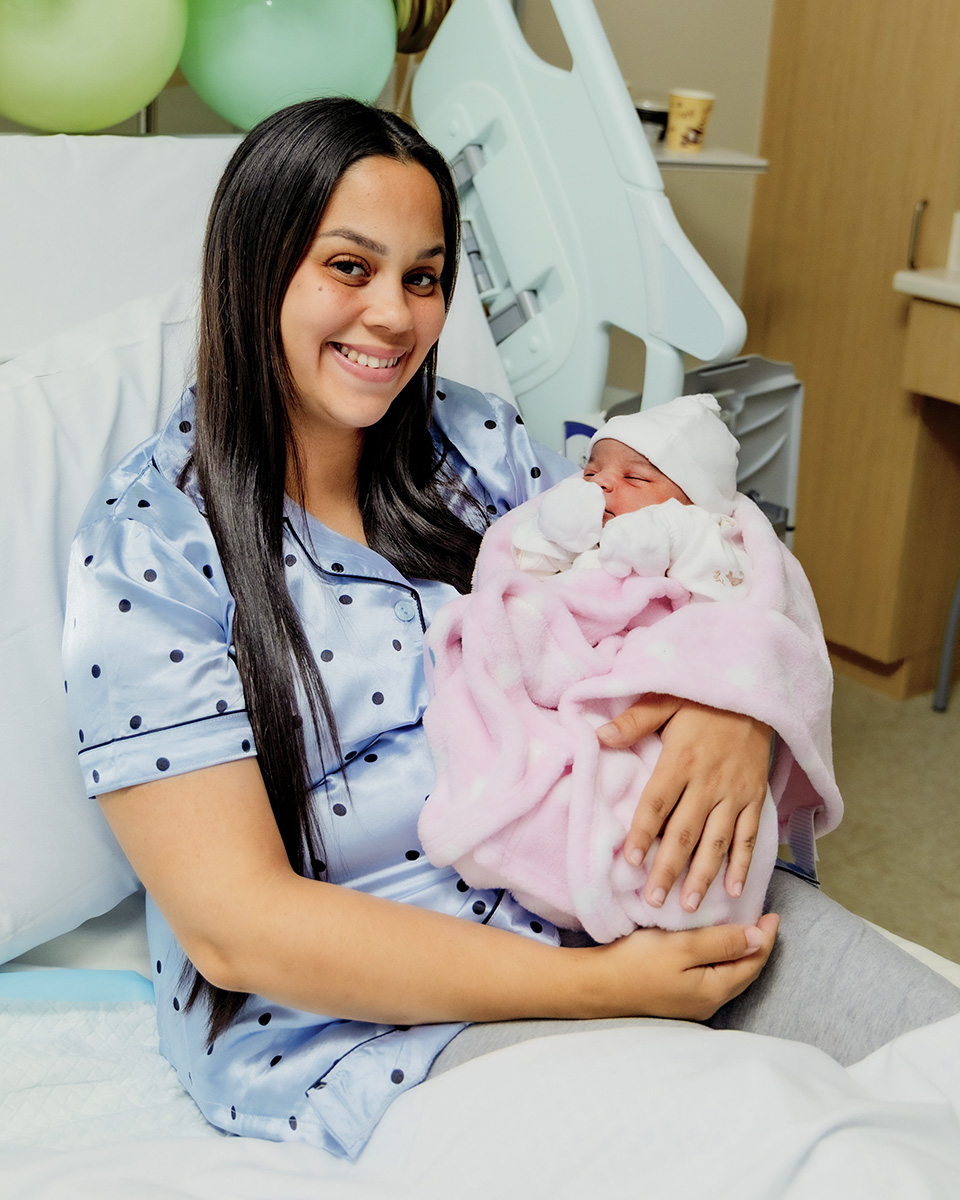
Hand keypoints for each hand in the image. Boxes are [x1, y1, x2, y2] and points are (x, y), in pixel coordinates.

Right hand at [592, 913, 779, 1020]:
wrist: (599, 985)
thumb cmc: (638, 962)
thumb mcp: (682, 947)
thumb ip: (721, 943)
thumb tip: (758, 938)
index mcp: (714, 989)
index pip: (752, 962)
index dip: (765, 937)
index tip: (773, 914)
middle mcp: (708, 1002)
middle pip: (744, 972)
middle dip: (757, 946)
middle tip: (764, 920)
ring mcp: (692, 1003)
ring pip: (729, 975)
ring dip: (740, 953)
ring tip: (745, 930)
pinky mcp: (677, 997)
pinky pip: (712, 976)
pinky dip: (722, 959)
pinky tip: (716, 946)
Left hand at [598, 696, 771, 912]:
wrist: (756, 695)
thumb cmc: (702, 699)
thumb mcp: (665, 699)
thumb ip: (634, 721)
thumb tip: (599, 736)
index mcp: (680, 759)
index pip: (657, 804)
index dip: (643, 834)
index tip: (630, 863)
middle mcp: (708, 782)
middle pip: (685, 831)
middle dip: (669, 868)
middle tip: (654, 901)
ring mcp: (735, 793)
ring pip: (717, 841)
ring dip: (703, 876)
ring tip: (687, 906)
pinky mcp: (755, 797)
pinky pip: (749, 835)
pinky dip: (742, 864)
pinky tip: (732, 891)